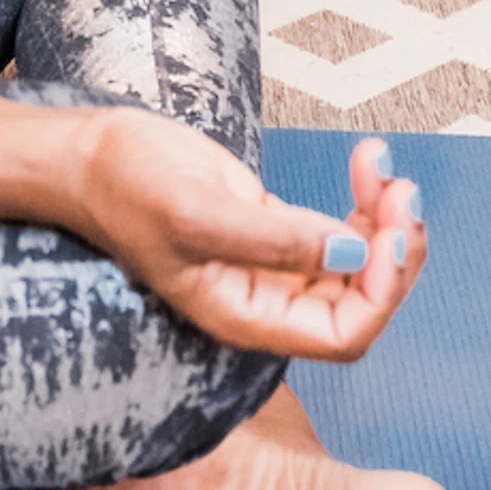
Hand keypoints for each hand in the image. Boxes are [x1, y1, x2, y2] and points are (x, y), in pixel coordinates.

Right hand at [68, 112, 426, 361]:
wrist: (90, 155)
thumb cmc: (124, 187)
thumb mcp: (196, 212)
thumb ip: (275, 240)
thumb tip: (353, 252)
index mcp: (243, 316)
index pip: (342, 334)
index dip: (379, 292)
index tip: (387, 234)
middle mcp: (264, 300)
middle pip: (363, 301)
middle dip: (393, 250)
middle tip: (401, 191)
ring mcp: (272, 266)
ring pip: (359, 263)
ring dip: (386, 220)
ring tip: (385, 169)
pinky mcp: (275, 229)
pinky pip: (340, 228)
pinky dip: (365, 198)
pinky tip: (367, 159)